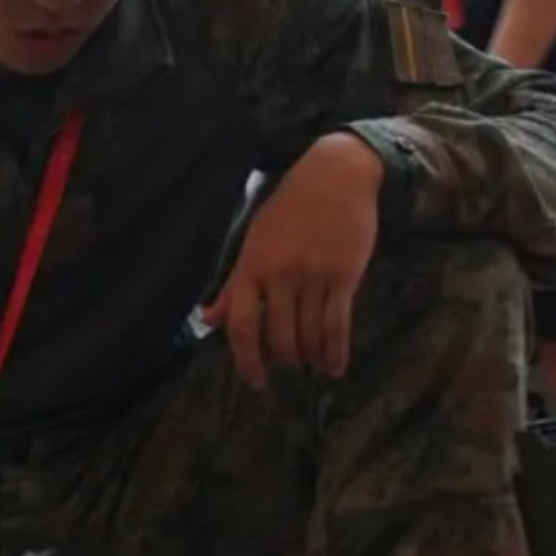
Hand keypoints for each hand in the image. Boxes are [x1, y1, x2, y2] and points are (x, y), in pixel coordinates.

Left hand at [203, 134, 382, 390]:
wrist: (335, 175)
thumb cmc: (289, 208)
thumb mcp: (253, 241)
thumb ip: (233, 286)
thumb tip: (210, 320)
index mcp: (251, 266)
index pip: (242, 324)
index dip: (246, 358)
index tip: (254, 379)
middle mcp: (280, 274)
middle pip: (278, 335)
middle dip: (282, 360)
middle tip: (287, 368)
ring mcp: (313, 275)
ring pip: (309, 334)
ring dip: (309, 357)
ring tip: (311, 366)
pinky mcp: (345, 275)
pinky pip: (338, 323)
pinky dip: (336, 351)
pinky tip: (335, 367)